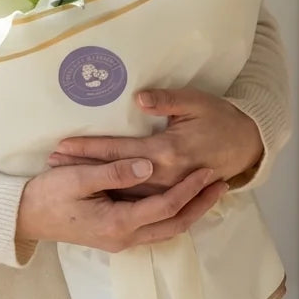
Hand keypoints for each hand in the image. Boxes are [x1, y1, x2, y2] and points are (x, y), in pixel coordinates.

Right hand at [16, 157, 226, 250]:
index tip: (208, 171)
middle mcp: (124, 237)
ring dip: (189, 211)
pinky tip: (179, 198)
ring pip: (167, 230)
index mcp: (118, 223)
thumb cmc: (47, 194)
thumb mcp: (77, 177)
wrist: (25, 217)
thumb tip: (148, 165)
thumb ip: (114, 172)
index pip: (166, 207)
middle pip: (175, 225)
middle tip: (221, 184)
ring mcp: (120, 240)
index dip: (190, 189)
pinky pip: (154, 227)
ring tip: (208, 190)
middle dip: (200, 205)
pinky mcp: (116, 234)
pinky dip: (172, 214)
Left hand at [47, 87, 263, 196]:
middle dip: (84, 169)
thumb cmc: (218, 117)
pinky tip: (96, 190)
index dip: (90, 149)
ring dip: (96, 183)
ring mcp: (169, 189)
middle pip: (115, 175)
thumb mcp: (195, 101)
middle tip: (53, 163)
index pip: (118, 153)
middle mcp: (165, 176)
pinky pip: (139, 200)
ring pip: (124, 192)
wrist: (245, 144)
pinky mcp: (172, 193)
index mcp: (167, 152)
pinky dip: (115, 195)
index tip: (62, 146)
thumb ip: (165, 101)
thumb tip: (138, 99)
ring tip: (65, 175)